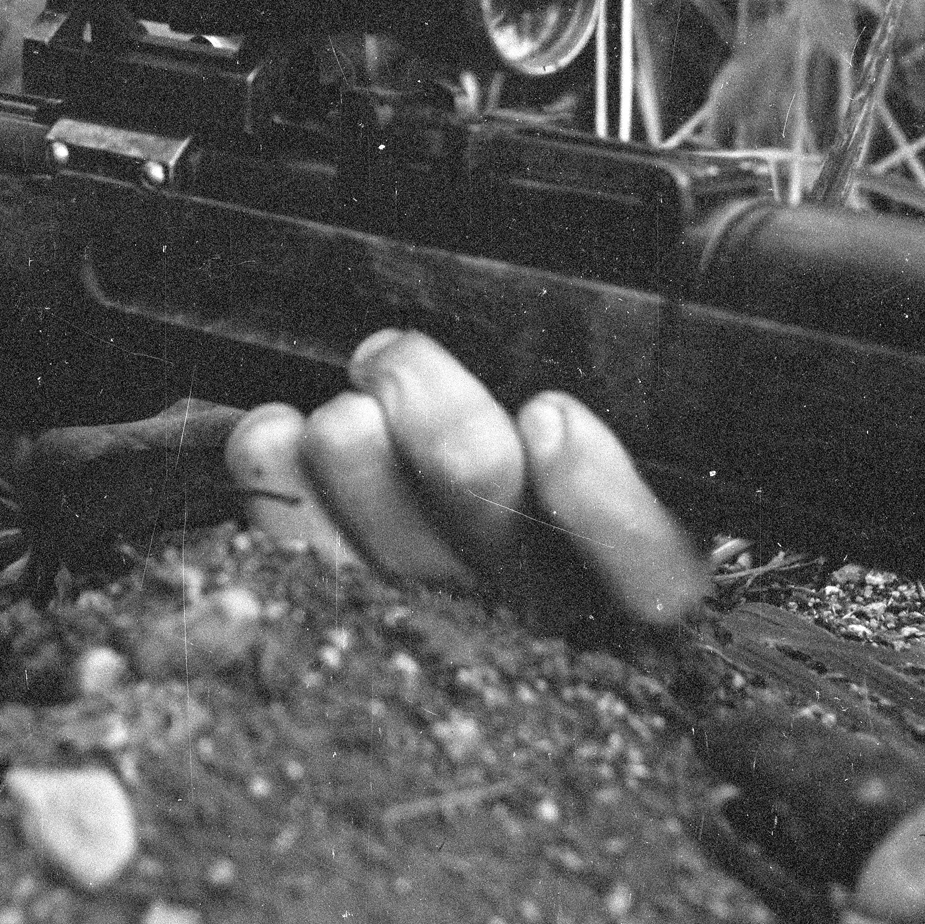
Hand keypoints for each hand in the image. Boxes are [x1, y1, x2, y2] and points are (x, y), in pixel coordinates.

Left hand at [226, 330, 706, 628]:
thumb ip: (631, 375)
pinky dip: (284, 496)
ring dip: (362, 471)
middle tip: (396, 361)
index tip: (551, 416)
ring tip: (339, 405)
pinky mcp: (348, 606)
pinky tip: (271, 433)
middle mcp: (545, 605)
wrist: (460, 473)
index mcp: (637, 565)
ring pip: (406, 566)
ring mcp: (444, 618)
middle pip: (509, 556)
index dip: (604, 503)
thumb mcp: (624, 400)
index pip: (653, 570)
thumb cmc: (565, 416)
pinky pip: (315, 566)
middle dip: (449, 447)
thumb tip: (642, 304)